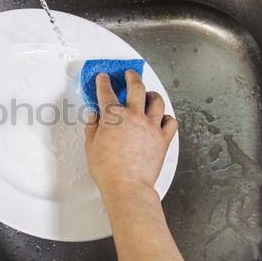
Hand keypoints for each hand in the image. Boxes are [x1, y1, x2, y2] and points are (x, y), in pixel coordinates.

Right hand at [84, 70, 177, 205]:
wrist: (127, 186)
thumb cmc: (108, 170)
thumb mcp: (91, 146)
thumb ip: (92, 127)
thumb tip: (94, 117)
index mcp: (113, 116)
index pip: (107, 92)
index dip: (103, 82)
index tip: (103, 78)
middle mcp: (134, 116)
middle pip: (136, 87)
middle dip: (132, 77)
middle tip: (130, 74)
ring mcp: (151, 126)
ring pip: (157, 101)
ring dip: (152, 94)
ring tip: (150, 93)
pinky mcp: (163, 138)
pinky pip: (170, 121)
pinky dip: (167, 117)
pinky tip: (163, 117)